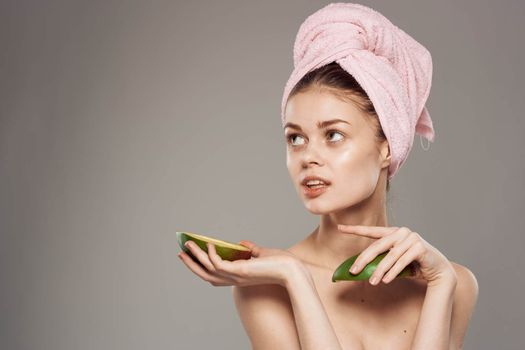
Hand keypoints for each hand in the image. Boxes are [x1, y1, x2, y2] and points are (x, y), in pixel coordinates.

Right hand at [178, 240, 303, 287]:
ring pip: (208, 269)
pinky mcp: (240, 271)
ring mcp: (236, 276)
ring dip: (196, 257)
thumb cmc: (281, 264)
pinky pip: (219, 264)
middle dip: (192, 263)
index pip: (214, 273)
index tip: (191, 255)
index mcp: (238, 276)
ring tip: (187, 244)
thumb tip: (242, 243)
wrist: (293, 271)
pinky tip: (208, 244)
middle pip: (206, 274)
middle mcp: (234, 279)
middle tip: (180, 251)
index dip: (201, 266)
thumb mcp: (263, 254)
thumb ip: (252, 250)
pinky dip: (211, 255)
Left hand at [337, 225, 456, 286]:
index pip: (371, 231)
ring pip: (389, 256)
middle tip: (353, 271)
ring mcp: (412, 238)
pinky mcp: (420, 247)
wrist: (438, 271)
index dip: (355, 229)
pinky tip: (385, 280)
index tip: (340, 228)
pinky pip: (401, 262)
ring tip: (372, 282)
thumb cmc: (414, 266)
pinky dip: (392, 272)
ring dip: (379, 270)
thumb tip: (360, 268)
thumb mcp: (394, 262)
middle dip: (364, 259)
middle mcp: (402, 232)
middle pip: (377, 246)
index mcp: (394, 232)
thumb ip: (381, 260)